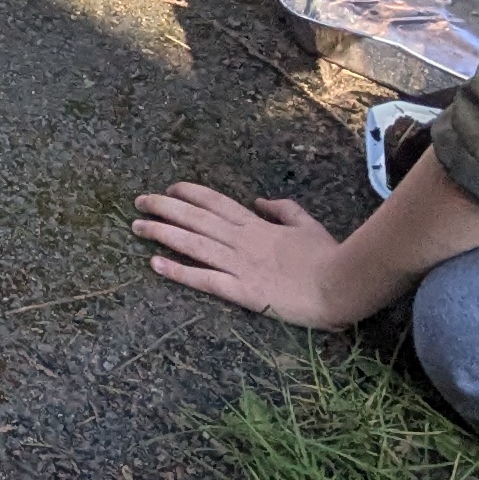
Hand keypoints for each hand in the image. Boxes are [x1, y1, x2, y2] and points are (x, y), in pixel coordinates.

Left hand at [131, 184, 379, 328]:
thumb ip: (283, 210)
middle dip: (163, 207)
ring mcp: (240, 265)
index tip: (169, 188)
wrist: (342, 284)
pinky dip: (178, 271)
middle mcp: (242, 240)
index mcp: (257, 225)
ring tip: (136, 226)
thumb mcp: (307, 224)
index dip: (189, 193)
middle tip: (138, 201)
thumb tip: (259, 201)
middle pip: (195, 218)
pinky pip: (205, 280)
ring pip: (193, 244)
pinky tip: (155, 264)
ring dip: (162, 233)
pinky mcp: (243, 291)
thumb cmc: (329, 256)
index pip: (215, 202)